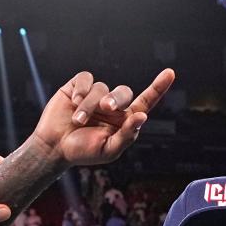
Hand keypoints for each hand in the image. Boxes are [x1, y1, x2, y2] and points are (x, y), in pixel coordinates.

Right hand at [32, 69, 174, 166]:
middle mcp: (112, 105)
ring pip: (101, 88)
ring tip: (78, 120)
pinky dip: (81, 90)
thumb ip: (127, 135)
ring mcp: (95, 94)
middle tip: (105, 108)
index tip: (170, 73)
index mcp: (124, 120)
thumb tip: (143, 116)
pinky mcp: (78, 86)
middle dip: (115, 99)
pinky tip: (74, 102)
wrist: (55, 147)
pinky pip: (86, 78)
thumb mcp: (108, 150)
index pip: (145, 101)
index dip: (158, 88)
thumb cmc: (83, 152)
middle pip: (123, 92)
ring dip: (89, 105)